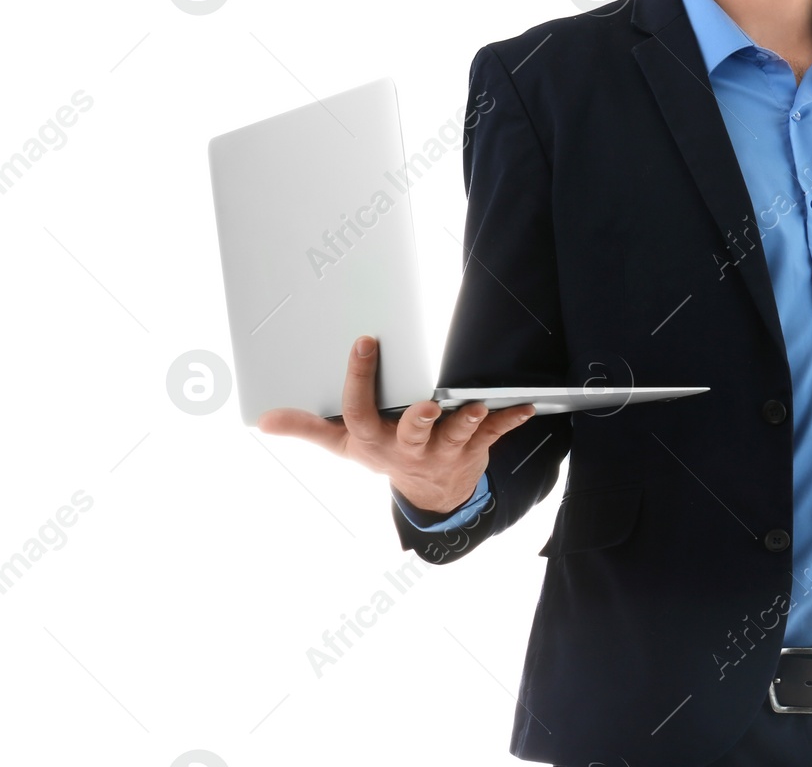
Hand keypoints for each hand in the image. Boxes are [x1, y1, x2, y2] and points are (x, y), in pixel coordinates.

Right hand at [256, 336, 534, 513]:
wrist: (430, 494)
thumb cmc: (382, 453)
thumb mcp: (342, 445)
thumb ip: (307, 428)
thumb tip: (262, 419)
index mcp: (372, 441)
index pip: (359, 413)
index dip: (359, 379)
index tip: (364, 341)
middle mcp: (407, 449)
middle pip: (412, 436)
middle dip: (420, 422)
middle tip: (429, 406)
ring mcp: (442, 452)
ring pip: (456, 438)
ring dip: (469, 423)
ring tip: (480, 407)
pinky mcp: (473, 451)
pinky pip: (494, 436)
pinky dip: (510, 421)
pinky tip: (525, 408)